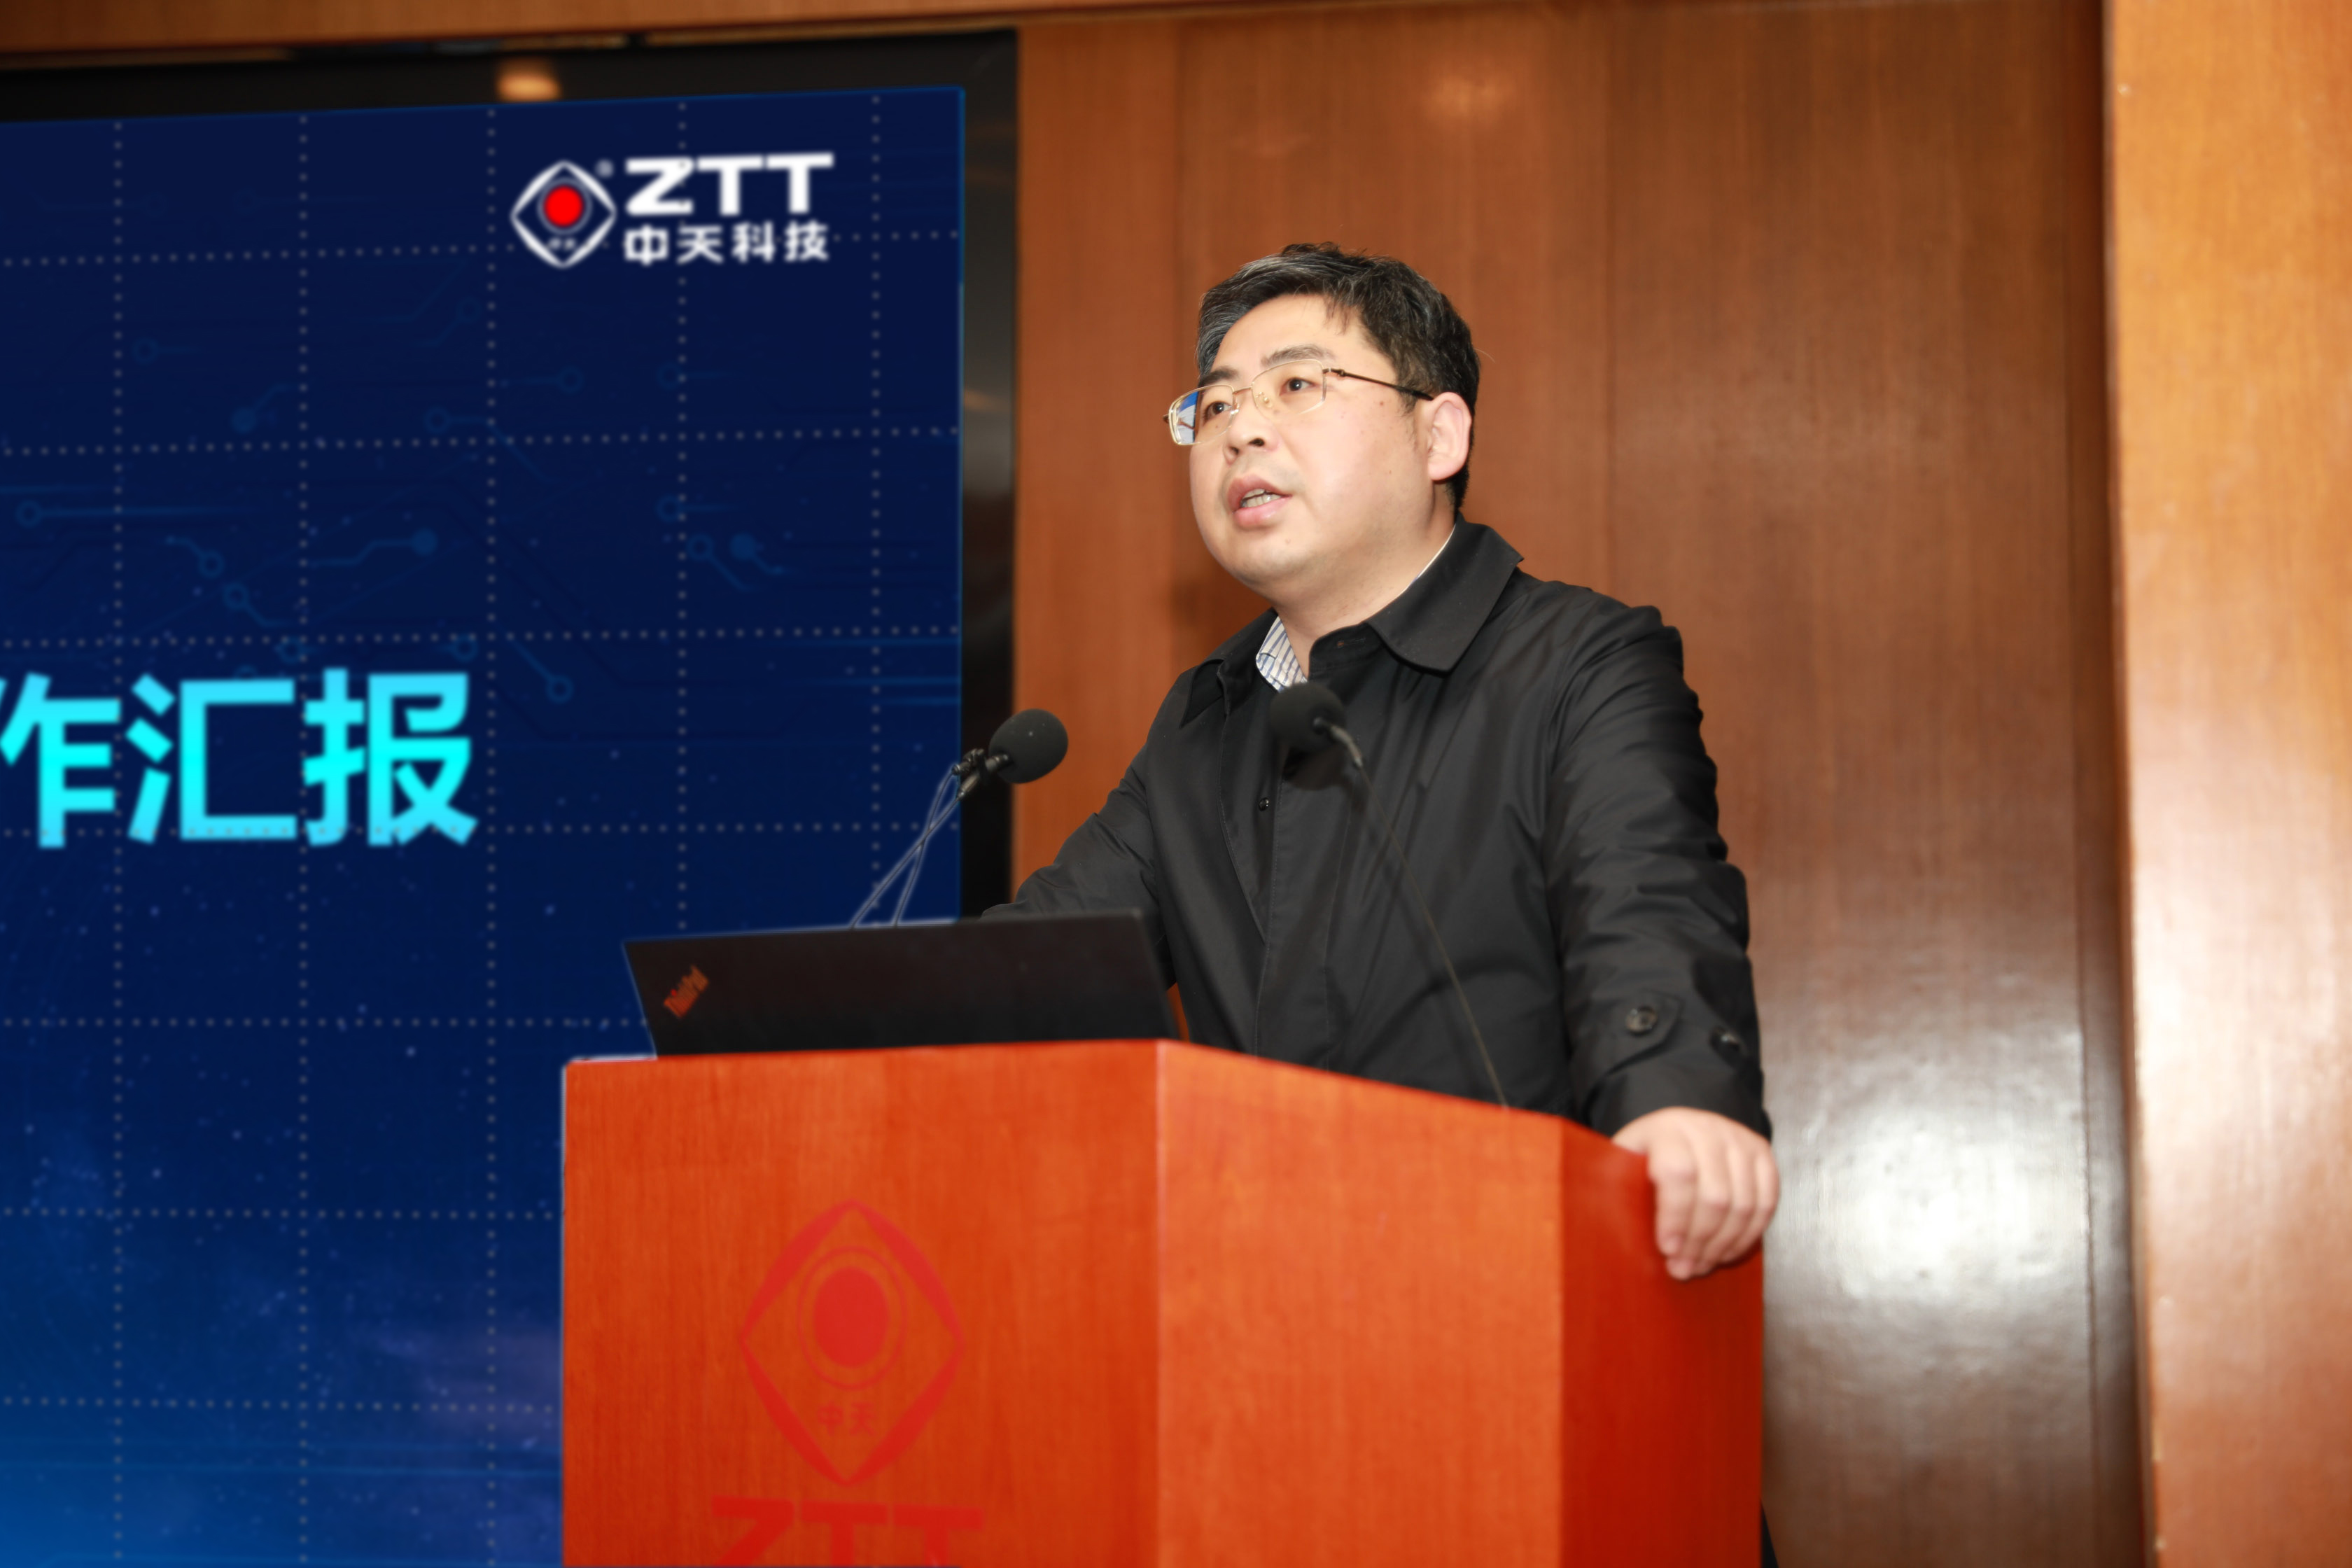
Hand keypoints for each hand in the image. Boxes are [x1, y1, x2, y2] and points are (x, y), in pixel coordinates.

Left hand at [1611, 1107, 1777, 1280]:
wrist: (1680, 1129)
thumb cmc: (1646, 1154)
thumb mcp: (1622, 1163)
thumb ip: (1617, 1190)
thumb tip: (1613, 1234)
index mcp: (1668, 1129)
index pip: (1678, 1173)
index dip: (1675, 1217)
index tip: (1667, 1250)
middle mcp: (1708, 1129)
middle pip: (1715, 1196)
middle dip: (1699, 1242)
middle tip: (1683, 1269)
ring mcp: (1740, 1140)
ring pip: (1743, 1205)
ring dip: (1723, 1245)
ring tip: (1702, 1265)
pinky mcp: (1763, 1155)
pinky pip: (1766, 1203)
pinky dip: (1747, 1235)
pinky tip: (1726, 1251)